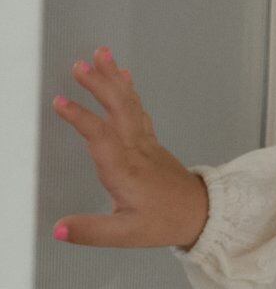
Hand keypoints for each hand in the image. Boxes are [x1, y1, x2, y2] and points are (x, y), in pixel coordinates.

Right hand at [49, 46, 209, 250]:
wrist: (203, 215)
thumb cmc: (166, 222)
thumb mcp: (127, 234)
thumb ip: (91, 231)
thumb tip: (58, 229)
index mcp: (125, 170)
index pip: (101, 137)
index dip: (81, 118)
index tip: (60, 102)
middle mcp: (136, 151)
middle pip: (118, 110)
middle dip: (99, 85)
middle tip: (80, 65)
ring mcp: (146, 143)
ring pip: (129, 104)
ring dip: (113, 78)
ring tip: (101, 54)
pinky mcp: (151, 142)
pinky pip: (138, 109)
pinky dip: (128, 89)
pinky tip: (123, 74)